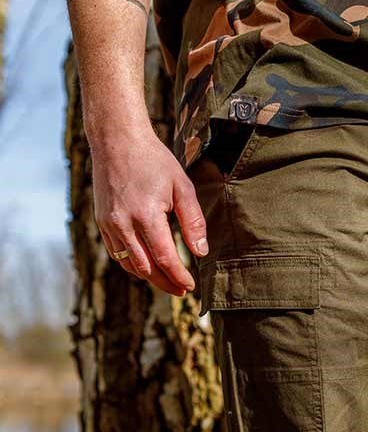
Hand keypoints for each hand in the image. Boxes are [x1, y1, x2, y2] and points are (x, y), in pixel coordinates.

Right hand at [91, 129, 208, 296]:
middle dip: (165, 283)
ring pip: (130, 264)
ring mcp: (109, 225)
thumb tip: (201, 251)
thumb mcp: (182, 187)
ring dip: (150, 277)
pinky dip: (133, 265)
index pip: (165, 258)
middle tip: (182, 290)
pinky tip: (148, 266)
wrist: (116, 141)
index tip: (191, 286)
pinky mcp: (102, 223)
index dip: (179, 276)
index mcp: (146, 216)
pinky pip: (117, 253)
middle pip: (146, 268)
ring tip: (168, 282)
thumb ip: (193, 221)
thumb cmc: (154, 161)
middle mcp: (123, 224)